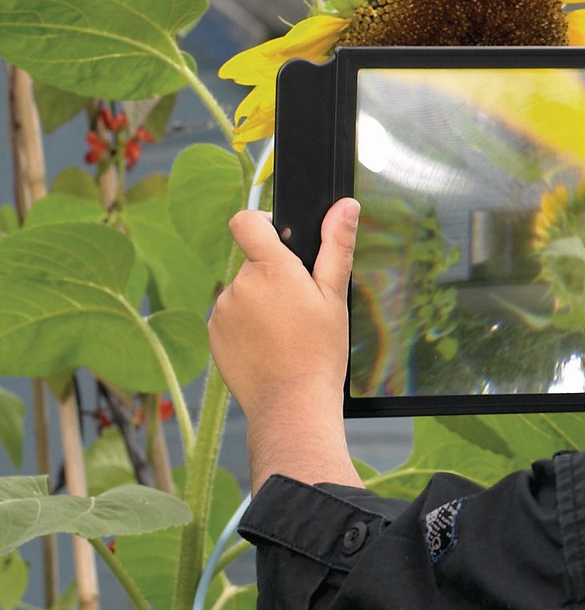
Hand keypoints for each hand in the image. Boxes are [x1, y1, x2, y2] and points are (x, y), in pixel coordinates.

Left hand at [209, 199, 361, 488]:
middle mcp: (239, 284)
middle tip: (299, 310)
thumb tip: (346, 205)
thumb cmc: (320, 352)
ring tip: (284, 335)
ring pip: (242, 293)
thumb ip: (336, 246)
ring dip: (259, 305)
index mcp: (271, 269)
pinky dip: (246, 327)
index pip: (246, 222)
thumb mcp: (335, 296)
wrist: (292, 404)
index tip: (279, 242)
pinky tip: (268, 348)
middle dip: (272, 278)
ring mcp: (223, 310)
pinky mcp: (213, 334)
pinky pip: (230, 318)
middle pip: (252, 264)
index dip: (261, 225)